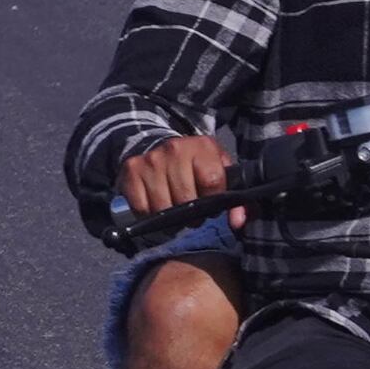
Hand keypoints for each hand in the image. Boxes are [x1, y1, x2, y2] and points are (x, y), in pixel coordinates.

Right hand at [120, 134, 234, 215]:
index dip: (213, 199)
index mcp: (202, 147)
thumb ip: (236, 199)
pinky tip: (156, 205)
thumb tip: (237, 222)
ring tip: (174, 209)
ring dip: (170, 217)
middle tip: (192, 211)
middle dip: (192, 214)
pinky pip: (142, 207)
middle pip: (186, 199)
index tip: (210, 203)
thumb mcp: (220, 172)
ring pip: (163, 207)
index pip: (211, 181)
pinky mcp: (132, 169)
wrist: (159, 145)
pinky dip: (149, 214)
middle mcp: (175, 149)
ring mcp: (151, 159)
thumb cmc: (195, 165)